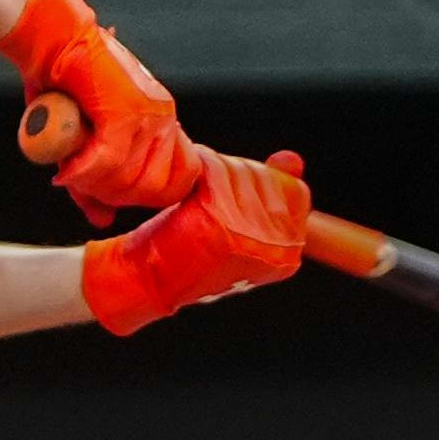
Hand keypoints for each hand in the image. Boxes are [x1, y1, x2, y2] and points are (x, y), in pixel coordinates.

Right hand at [0, 0, 193, 222]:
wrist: (52, 39)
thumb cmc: (62, 84)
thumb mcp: (84, 139)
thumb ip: (97, 179)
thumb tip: (104, 220)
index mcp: (163, 121)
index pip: (178, 181)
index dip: (144, 197)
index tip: (111, 193)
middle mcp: (164, 118)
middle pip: (153, 190)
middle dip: (114, 197)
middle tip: (82, 184)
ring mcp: (149, 116)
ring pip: (127, 181)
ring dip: (92, 186)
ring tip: (69, 172)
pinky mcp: (125, 113)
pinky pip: (107, 165)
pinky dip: (81, 174)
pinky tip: (66, 170)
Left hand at [82, 149, 308, 335]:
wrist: (142, 281)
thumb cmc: (188, 255)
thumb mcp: (237, 228)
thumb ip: (269, 196)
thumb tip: (292, 158)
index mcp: (287, 256)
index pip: (296, 193)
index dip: (266, 181)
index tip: (235, 187)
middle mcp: (275, 250)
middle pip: (263, 178)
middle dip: (232, 172)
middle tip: (204, 187)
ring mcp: (248, 237)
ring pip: (237, 171)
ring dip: (212, 169)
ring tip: (194, 188)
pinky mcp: (219, 225)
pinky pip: (217, 172)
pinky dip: (200, 166)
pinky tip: (189, 181)